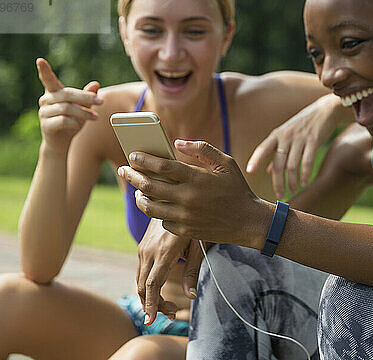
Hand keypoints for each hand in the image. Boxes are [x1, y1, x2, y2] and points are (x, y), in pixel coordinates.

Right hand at [36, 58, 102, 153]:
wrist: (61, 142)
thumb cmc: (71, 121)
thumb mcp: (82, 107)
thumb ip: (87, 96)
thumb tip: (96, 84)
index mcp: (53, 93)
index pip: (48, 80)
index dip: (44, 71)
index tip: (40, 60)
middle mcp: (46, 101)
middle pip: (67, 94)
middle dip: (86, 97)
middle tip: (101, 101)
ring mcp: (44, 113)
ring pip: (66, 108)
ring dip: (83, 113)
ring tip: (95, 117)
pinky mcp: (46, 125)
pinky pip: (62, 120)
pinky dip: (74, 122)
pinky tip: (79, 125)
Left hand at [118, 141, 267, 247]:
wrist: (249, 222)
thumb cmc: (237, 189)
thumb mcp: (226, 163)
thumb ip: (202, 149)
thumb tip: (178, 142)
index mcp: (197, 179)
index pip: (163, 167)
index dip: (144, 160)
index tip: (133, 154)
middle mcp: (188, 198)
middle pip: (150, 186)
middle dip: (132, 176)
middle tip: (124, 170)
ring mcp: (186, 217)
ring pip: (151, 207)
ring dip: (140, 197)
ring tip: (138, 190)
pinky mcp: (186, 230)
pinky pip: (162, 221)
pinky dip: (157, 211)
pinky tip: (157, 204)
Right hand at [136, 219, 202, 323]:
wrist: (171, 196)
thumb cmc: (193, 220)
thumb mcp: (198, 245)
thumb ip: (193, 271)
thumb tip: (192, 296)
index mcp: (164, 251)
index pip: (153, 285)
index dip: (152, 304)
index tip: (150, 321)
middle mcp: (149, 251)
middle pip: (144, 287)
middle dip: (154, 305)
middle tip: (173, 314)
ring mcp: (143, 249)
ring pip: (141, 280)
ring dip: (151, 297)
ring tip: (170, 307)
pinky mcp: (143, 247)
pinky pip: (142, 271)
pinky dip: (148, 286)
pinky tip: (162, 292)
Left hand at [246, 94, 344, 198]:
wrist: (325, 110)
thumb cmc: (303, 124)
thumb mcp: (286, 135)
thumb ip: (276, 151)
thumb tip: (267, 170)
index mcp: (277, 135)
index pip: (262, 148)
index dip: (255, 160)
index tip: (249, 172)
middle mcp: (286, 136)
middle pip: (278, 164)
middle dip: (278, 182)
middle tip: (279, 196)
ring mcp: (300, 138)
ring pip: (292, 165)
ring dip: (291, 181)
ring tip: (293, 190)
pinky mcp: (314, 141)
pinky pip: (307, 161)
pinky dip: (305, 174)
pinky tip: (304, 183)